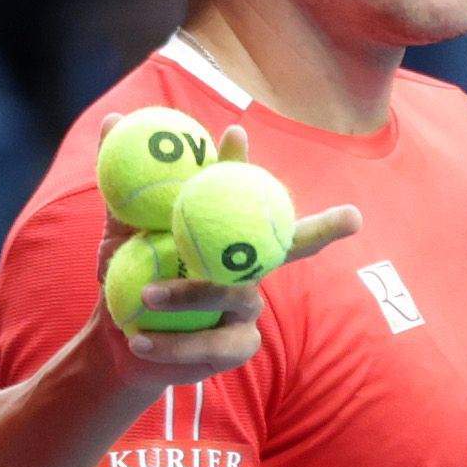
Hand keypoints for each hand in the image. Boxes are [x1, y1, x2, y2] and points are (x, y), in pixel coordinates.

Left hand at [90, 118, 360, 390]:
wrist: (114, 338)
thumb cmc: (127, 277)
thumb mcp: (121, 234)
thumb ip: (122, 190)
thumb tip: (114, 119)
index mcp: (227, 235)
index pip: (253, 196)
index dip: (244, 162)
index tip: (237, 135)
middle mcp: (248, 267)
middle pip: (294, 244)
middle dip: (326, 229)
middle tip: (352, 215)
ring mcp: (248, 308)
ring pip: (233, 294)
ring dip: (188, 294)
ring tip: (145, 296)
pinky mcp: (236, 347)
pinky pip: (213, 344)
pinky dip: (174, 344)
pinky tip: (140, 341)